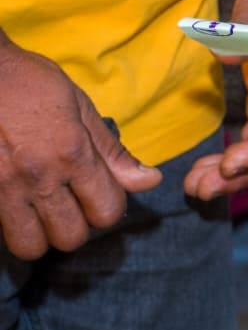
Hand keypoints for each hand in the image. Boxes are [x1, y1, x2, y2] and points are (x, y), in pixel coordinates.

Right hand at [0, 40, 161, 259]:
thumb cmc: (31, 83)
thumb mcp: (80, 107)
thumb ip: (112, 151)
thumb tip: (151, 181)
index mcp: (73, 154)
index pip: (107, 211)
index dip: (108, 206)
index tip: (98, 193)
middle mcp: (39, 176)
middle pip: (70, 238)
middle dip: (76, 226)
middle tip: (69, 204)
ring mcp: (2, 187)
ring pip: (29, 247)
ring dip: (40, 234)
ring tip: (40, 211)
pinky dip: (10, 226)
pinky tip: (16, 206)